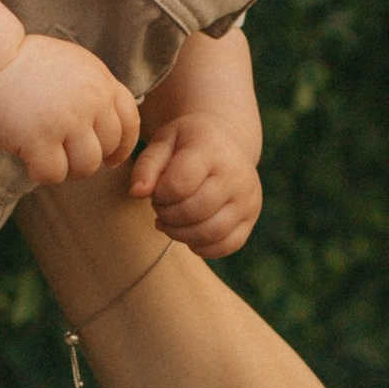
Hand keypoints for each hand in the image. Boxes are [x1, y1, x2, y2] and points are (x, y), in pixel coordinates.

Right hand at [0, 34, 143, 185]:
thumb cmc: (24, 63)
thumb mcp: (73, 65)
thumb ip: (94, 90)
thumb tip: (109, 128)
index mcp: (101, 81)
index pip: (130, 122)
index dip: (123, 146)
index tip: (110, 157)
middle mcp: (91, 101)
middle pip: (109, 148)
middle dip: (90, 159)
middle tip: (65, 157)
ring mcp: (66, 120)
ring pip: (86, 167)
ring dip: (68, 170)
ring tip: (48, 159)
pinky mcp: (39, 139)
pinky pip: (54, 174)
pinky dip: (43, 175)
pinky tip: (30, 162)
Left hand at [128, 111, 263, 259]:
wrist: (226, 140)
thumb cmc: (187, 144)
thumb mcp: (163, 142)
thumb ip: (146, 166)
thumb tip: (137, 193)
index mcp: (211, 150)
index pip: (180, 184)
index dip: (160, 194)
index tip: (156, 190)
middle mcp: (236, 174)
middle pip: (195, 211)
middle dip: (168, 215)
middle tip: (161, 207)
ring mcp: (248, 198)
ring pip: (211, 232)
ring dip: (181, 234)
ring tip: (171, 221)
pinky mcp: (252, 217)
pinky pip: (227, 245)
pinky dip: (203, 247)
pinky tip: (190, 232)